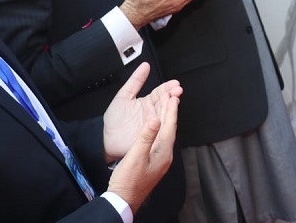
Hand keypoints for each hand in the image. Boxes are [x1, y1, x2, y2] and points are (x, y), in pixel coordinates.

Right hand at [104, 62, 182, 213]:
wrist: (124, 200)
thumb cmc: (128, 181)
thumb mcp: (135, 157)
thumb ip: (145, 137)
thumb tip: (155, 120)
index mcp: (163, 153)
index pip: (169, 127)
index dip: (171, 111)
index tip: (172, 96)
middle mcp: (165, 155)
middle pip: (170, 128)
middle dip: (171, 112)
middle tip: (172, 95)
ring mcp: (161, 159)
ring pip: (166, 133)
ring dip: (166, 119)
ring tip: (166, 106)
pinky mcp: (154, 161)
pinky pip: (160, 139)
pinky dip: (160, 128)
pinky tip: (157, 125)